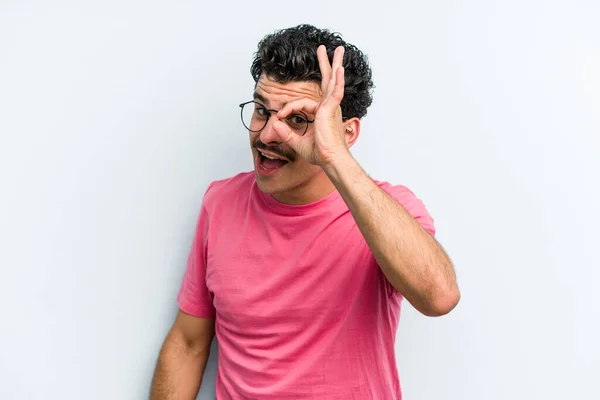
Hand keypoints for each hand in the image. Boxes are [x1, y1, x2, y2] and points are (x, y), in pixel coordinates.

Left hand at [274, 45, 350, 167]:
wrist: (331, 160)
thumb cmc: (321, 154)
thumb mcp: (298, 143)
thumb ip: (286, 134)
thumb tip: (275, 124)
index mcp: (322, 114)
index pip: (303, 103)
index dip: (289, 108)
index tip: (279, 116)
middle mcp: (329, 108)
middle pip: (327, 82)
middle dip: (326, 64)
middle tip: (323, 49)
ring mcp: (331, 108)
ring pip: (332, 81)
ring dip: (334, 64)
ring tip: (339, 50)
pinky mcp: (331, 110)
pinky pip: (334, 92)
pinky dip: (337, 81)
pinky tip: (339, 70)